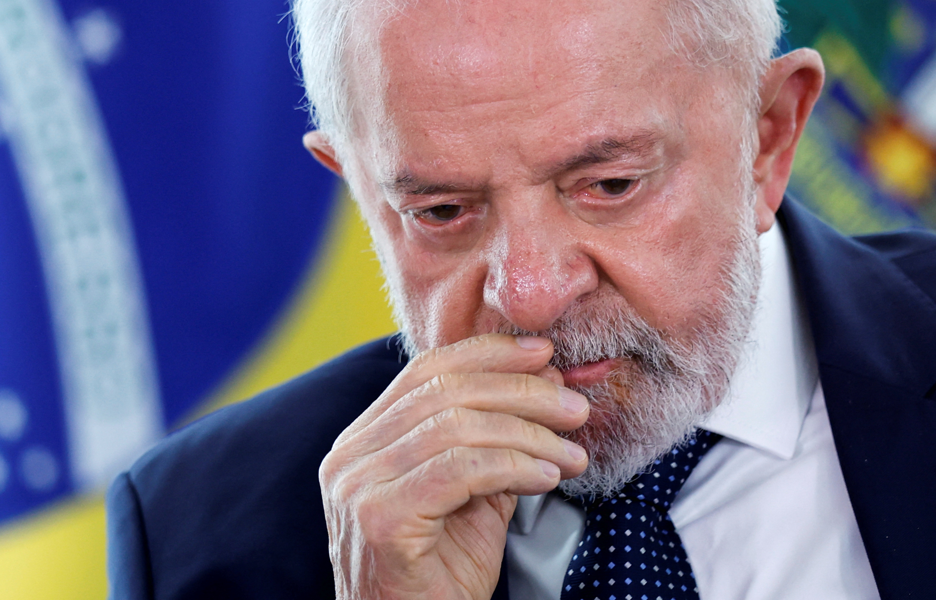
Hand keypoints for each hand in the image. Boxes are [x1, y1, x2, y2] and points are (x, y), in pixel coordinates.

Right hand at [320, 333, 589, 599]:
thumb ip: (499, 441)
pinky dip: (514, 465)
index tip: (543, 354)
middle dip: (521, 392)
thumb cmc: (439, 577)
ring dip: (529, 434)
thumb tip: (545, 380)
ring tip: (570, 453)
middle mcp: (350, 455)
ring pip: (455, 426)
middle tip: (573, 408)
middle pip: (444, 391)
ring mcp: (358, 485)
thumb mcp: (475, 497)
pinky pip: (460, 469)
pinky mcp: (380, 517)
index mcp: (364, 441)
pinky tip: (547, 478)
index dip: (488, 355)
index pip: (425, 371)